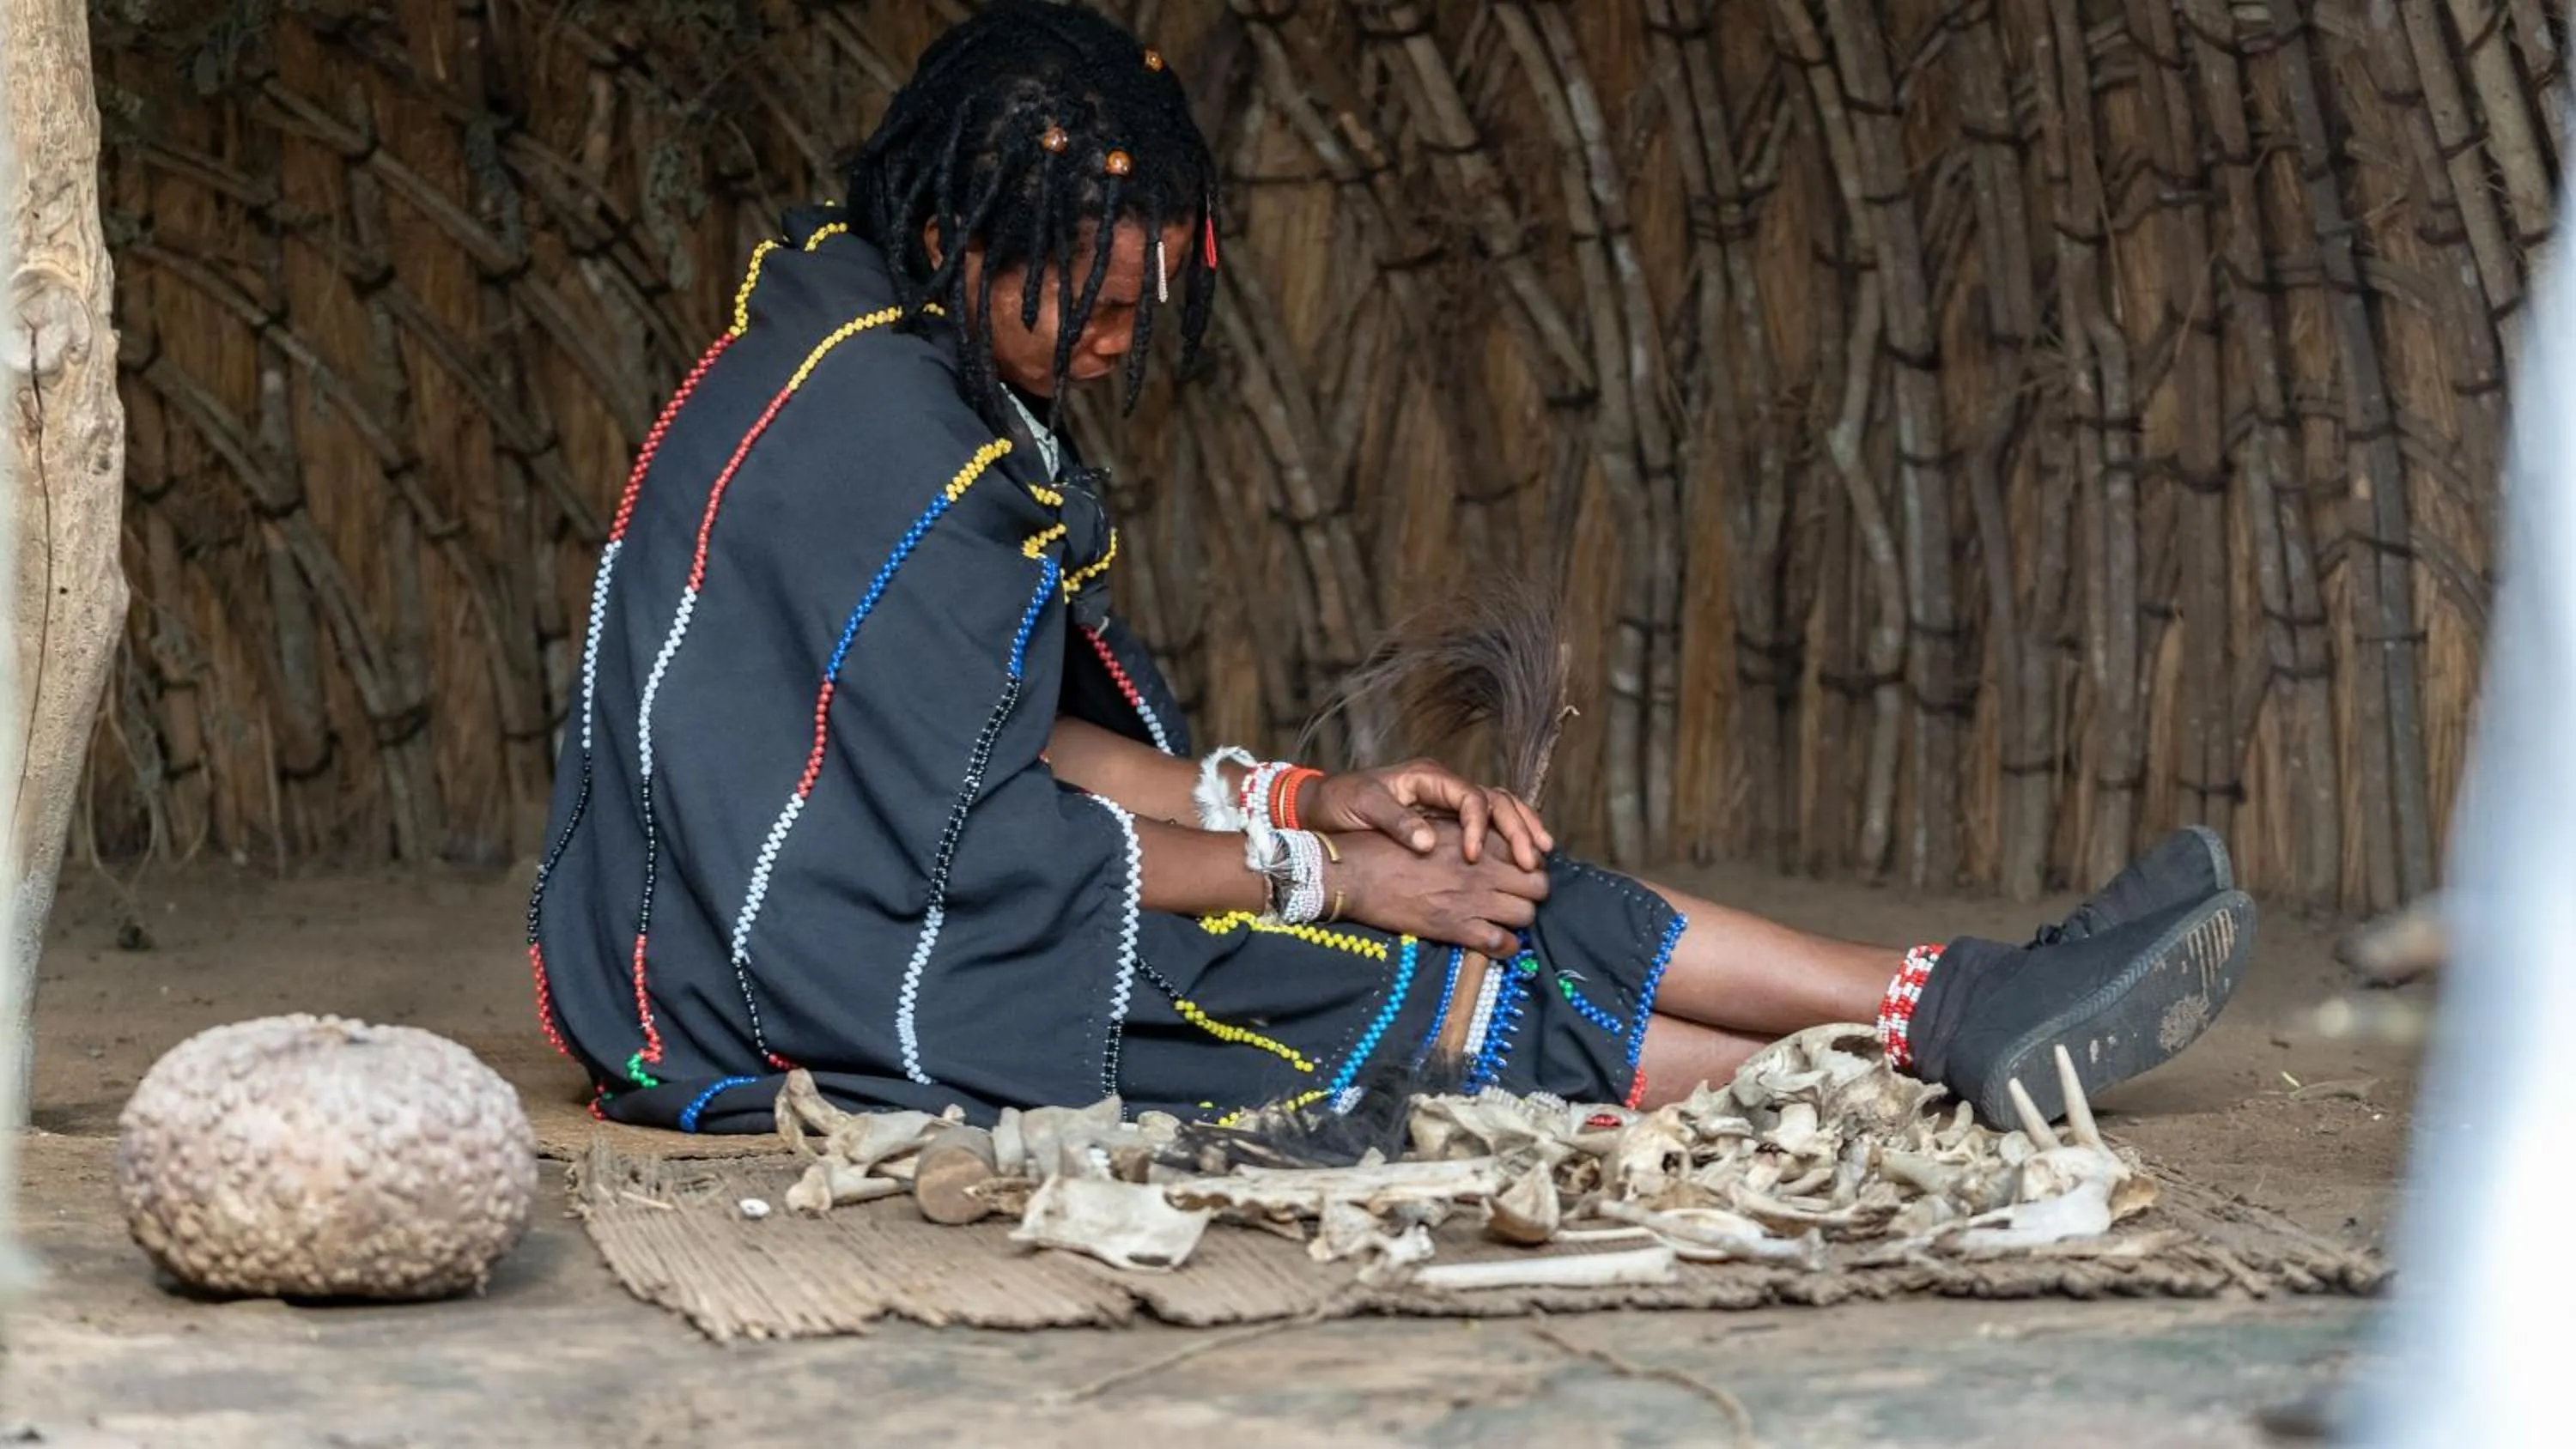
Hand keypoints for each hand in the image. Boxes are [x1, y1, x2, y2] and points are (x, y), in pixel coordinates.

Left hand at [1301, 758, 1554, 870]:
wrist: (1323, 804)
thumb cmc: (1341, 801)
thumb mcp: (1364, 806)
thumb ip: (1396, 821)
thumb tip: (1429, 844)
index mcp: (1428, 777)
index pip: (1470, 796)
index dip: (1478, 826)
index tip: (1473, 856)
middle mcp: (1445, 786)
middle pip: (1496, 800)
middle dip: (1518, 828)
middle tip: (1531, 861)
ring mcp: (1449, 802)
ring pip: (1500, 809)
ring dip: (1523, 830)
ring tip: (1541, 855)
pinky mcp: (1447, 821)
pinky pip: (1488, 824)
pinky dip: (1508, 838)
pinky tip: (1521, 858)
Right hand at [1323, 820, 1550, 956]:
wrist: (1356, 872)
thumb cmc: (1387, 846)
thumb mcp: (1433, 827)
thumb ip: (1467, 835)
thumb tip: (1488, 847)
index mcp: (1476, 838)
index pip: (1529, 852)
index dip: (1528, 865)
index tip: (1519, 874)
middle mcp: (1482, 867)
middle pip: (1538, 885)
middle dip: (1531, 893)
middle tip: (1515, 897)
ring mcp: (1471, 898)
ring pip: (1526, 915)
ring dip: (1518, 919)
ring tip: (1503, 920)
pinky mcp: (1455, 927)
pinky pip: (1502, 944)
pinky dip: (1504, 947)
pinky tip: (1493, 942)